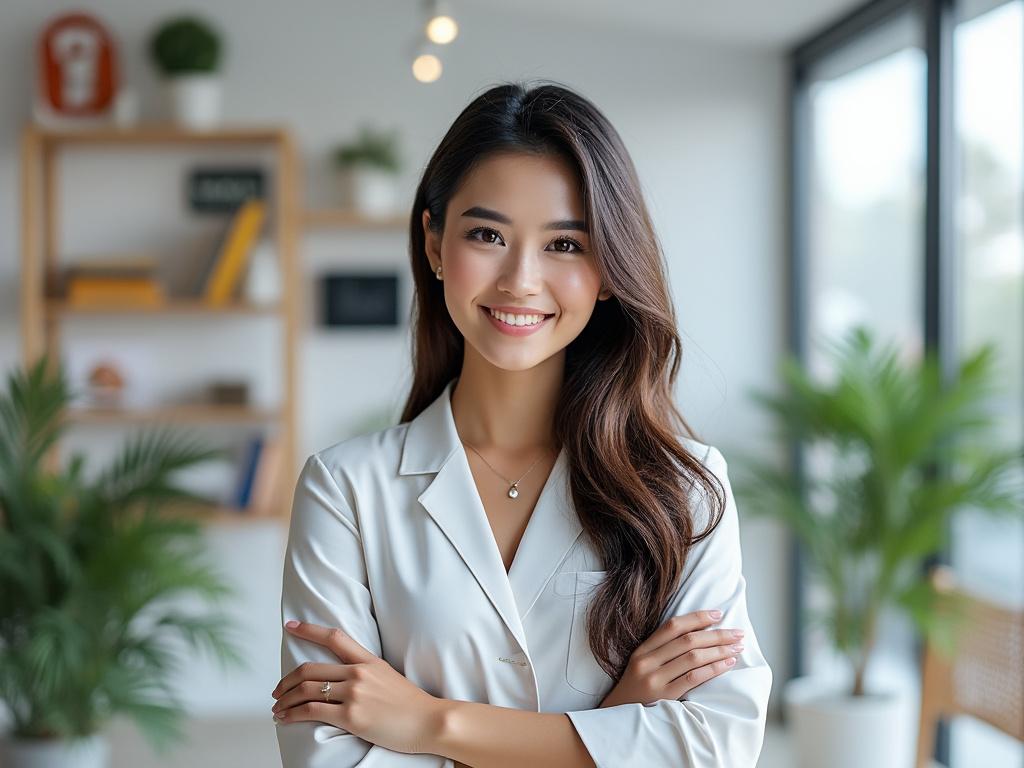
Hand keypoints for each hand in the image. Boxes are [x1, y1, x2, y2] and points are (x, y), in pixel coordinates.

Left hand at [271, 620, 444, 754]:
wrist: (429, 721)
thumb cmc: (411, 705)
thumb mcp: (389, 677)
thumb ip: (366, 673)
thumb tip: (344, 677)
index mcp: (368, 661)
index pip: (334, 637)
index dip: (308, 629)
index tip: (290, 626)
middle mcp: (358, 673)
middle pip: (310, 669)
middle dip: (286, 680)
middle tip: (277, 690)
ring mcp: (354, 694)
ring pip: (306, 689)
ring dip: (285, 699)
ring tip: (278, 707)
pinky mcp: (351, 716)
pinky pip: (312, 711)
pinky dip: (293, 714)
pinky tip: (285, 719)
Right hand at [599, 610, 743, 706]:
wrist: (618, 716)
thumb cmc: (637, 688)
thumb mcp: (642, 663)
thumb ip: (662, 649)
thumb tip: (699, 633)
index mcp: (643, 649)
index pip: (673, 626)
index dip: (698, 617)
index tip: (719, 614)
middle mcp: (647, 661)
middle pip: (688, 640)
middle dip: (717, 634)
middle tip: (737, 633)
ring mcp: (655, 679)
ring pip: (693, 657)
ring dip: (719, 650)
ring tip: (737, 648)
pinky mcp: (665, 697)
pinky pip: (693, 678)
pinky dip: (713, 669)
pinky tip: (727, 664)